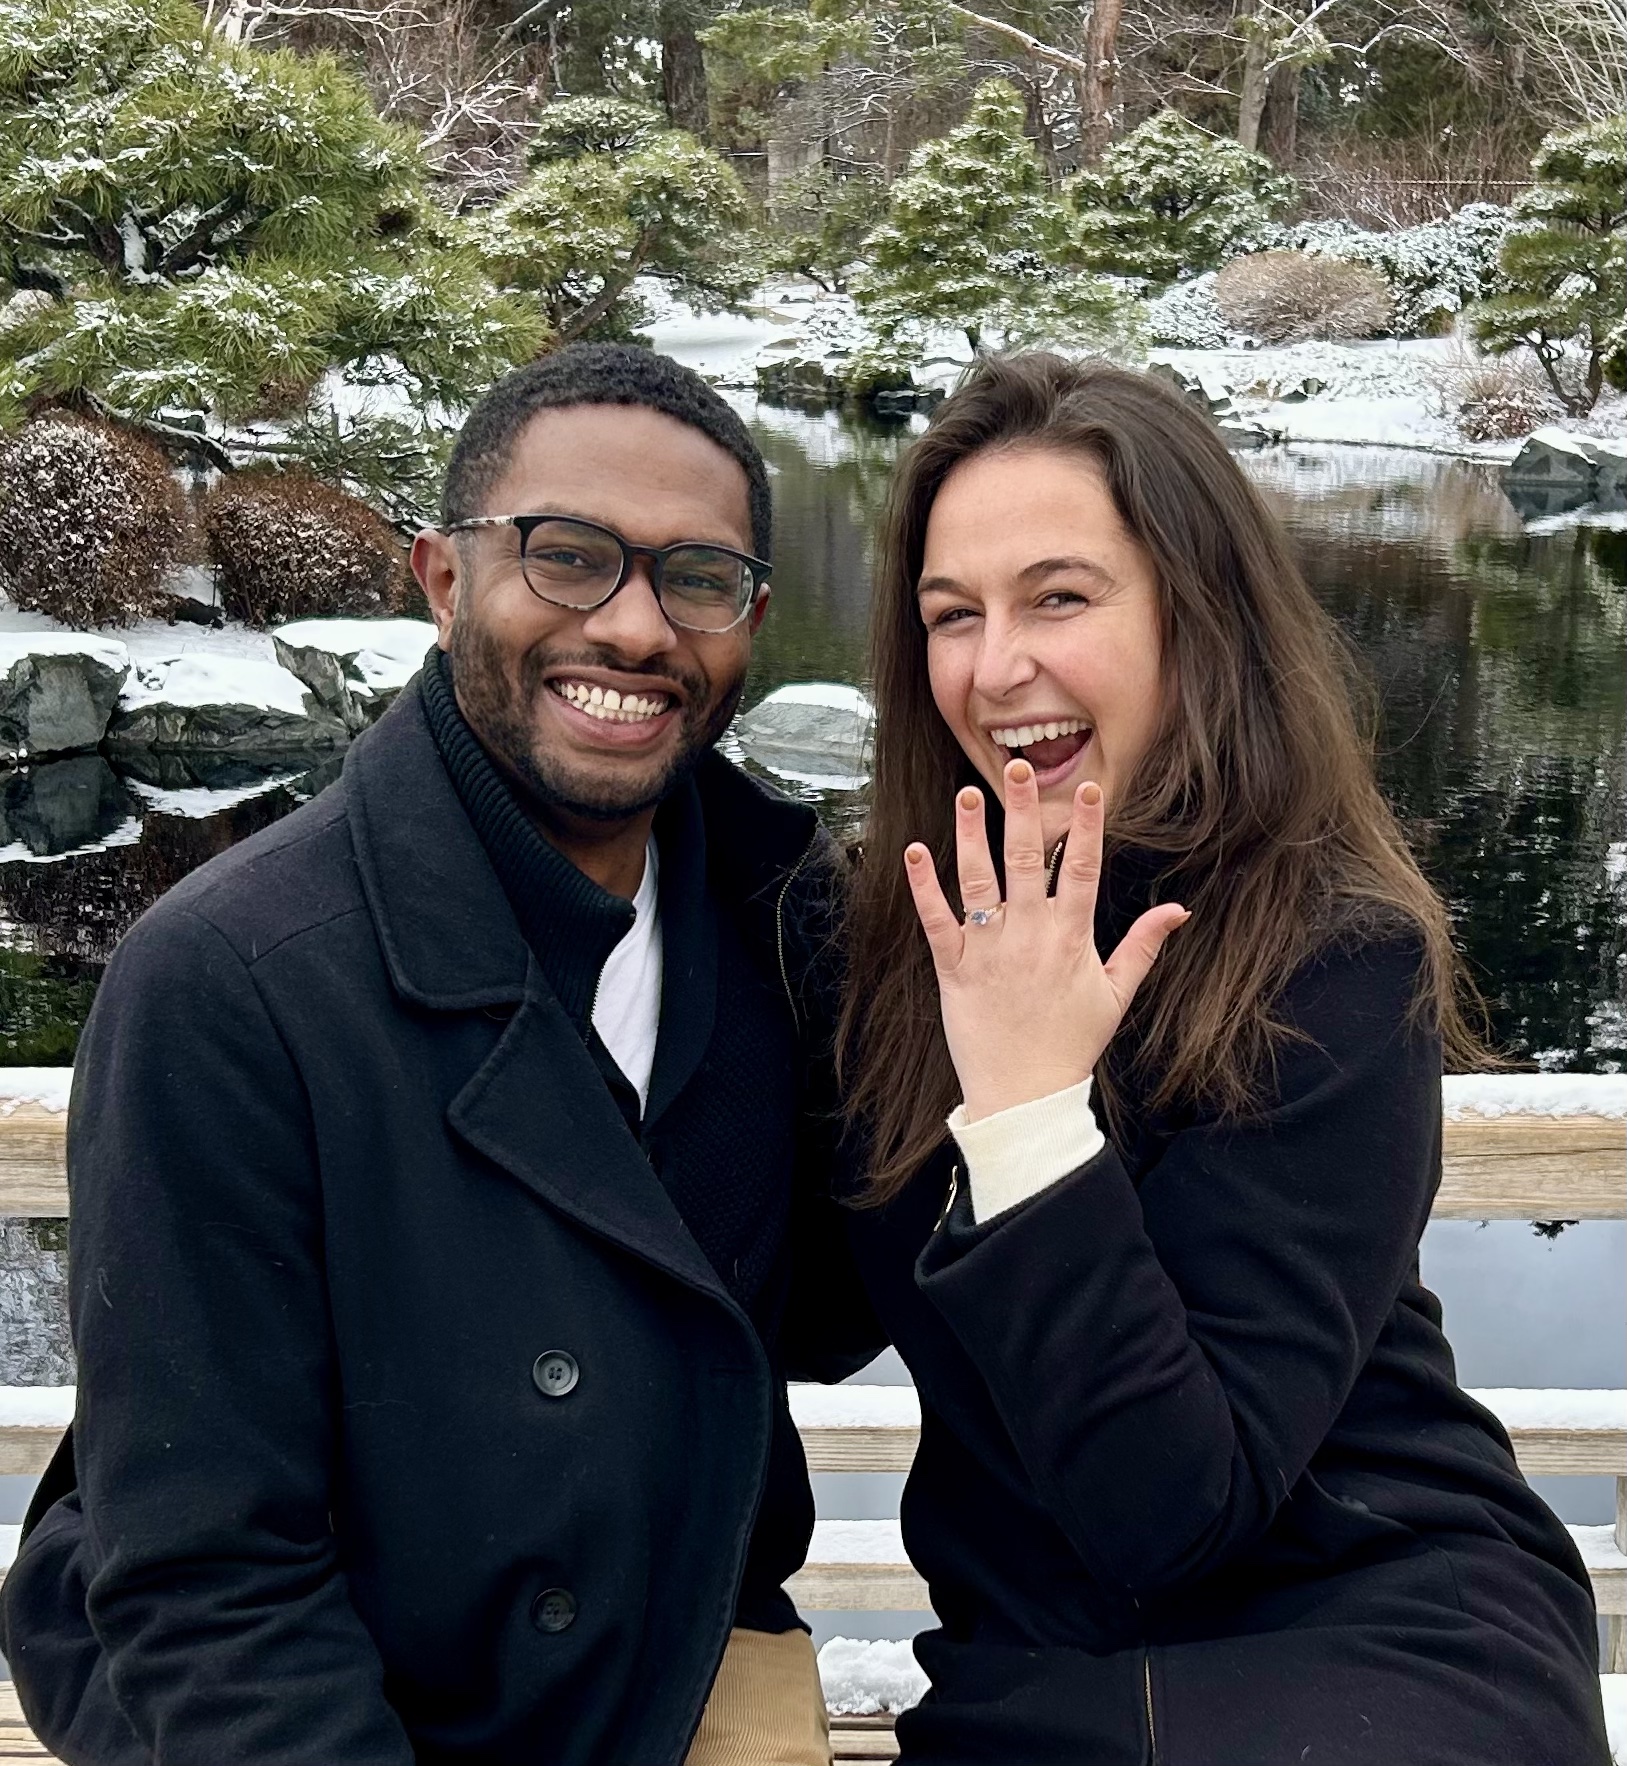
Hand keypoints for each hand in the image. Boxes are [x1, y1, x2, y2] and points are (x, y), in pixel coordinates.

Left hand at [904, 762, 1189, 1122]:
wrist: (1026, 1096)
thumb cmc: (1072, 1044)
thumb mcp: (1117, 994)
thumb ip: (1144, 946)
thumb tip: (1179, 910)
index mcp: (1073, 938)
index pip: (1084, 869)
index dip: (1086, 827)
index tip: (1087, 787)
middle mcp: (1032, 936)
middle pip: (1029, 860)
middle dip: (1024, 810)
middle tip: (1016, 767)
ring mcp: (991, 950)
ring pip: (979, 881)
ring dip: (970, 835)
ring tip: (966, 795)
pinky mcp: (955, 969)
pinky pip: (937, 921)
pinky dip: (924, 887)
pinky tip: (915, 852)